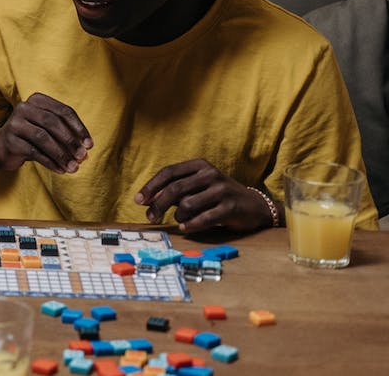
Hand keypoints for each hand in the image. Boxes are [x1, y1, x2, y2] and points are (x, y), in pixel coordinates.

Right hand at [0, 93, 90, 174]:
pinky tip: (60, 170)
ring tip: (73, 167)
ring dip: (61, 154)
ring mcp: (14, 123)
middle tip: (82, 157)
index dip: (79, 128)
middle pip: (52, 122)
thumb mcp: (46, 129)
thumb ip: (65, 133)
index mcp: (37, 100)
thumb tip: (86, 148)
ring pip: (43, 138)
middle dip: (70, 141)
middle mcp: (24, 108)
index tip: (89, 145)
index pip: (63, 111)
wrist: (0, 148)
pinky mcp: (10, 140)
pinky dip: (50, 162)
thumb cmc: (30, 137)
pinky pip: (34, 152)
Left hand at [136, 160, 274, 233]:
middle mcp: (210, 174)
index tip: (138, 200)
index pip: (168, 172)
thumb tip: (147, 200)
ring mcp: (222, 190)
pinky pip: (203, 218)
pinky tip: (185, 228)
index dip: (151, 186)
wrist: (254, 206)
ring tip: (180, 220)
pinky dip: (190, 225)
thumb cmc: (217, 196)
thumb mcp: (197, 186)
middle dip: (158, 205)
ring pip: (187, 205)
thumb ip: (176, 190)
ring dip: (178, 216)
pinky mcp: (231, 207)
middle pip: (175, 189)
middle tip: (150, 217)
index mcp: (199, 165)